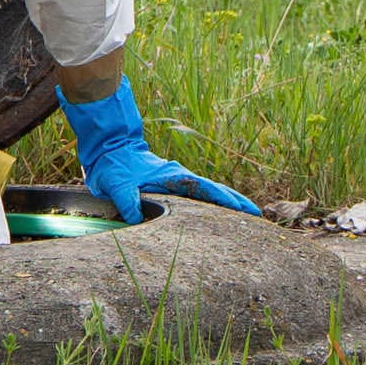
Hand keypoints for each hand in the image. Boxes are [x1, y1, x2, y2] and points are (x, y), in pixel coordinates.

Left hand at [58, 81, 257, 223]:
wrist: (109, 146)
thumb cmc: (113, 165)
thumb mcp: (115, 184)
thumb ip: (125, 200)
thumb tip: (135, 218)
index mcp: (171, 177)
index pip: (204, 190)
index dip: (224, 200)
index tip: (243, 209)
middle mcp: (179, 177)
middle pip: (213, 190)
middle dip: (235, 201)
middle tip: (256, 214)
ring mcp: (176, 179)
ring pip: (208, 191)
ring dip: (226, 201)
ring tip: (247, 213)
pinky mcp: (171, 182)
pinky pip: (197, 193)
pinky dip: (212, 200)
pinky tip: (218, 210)